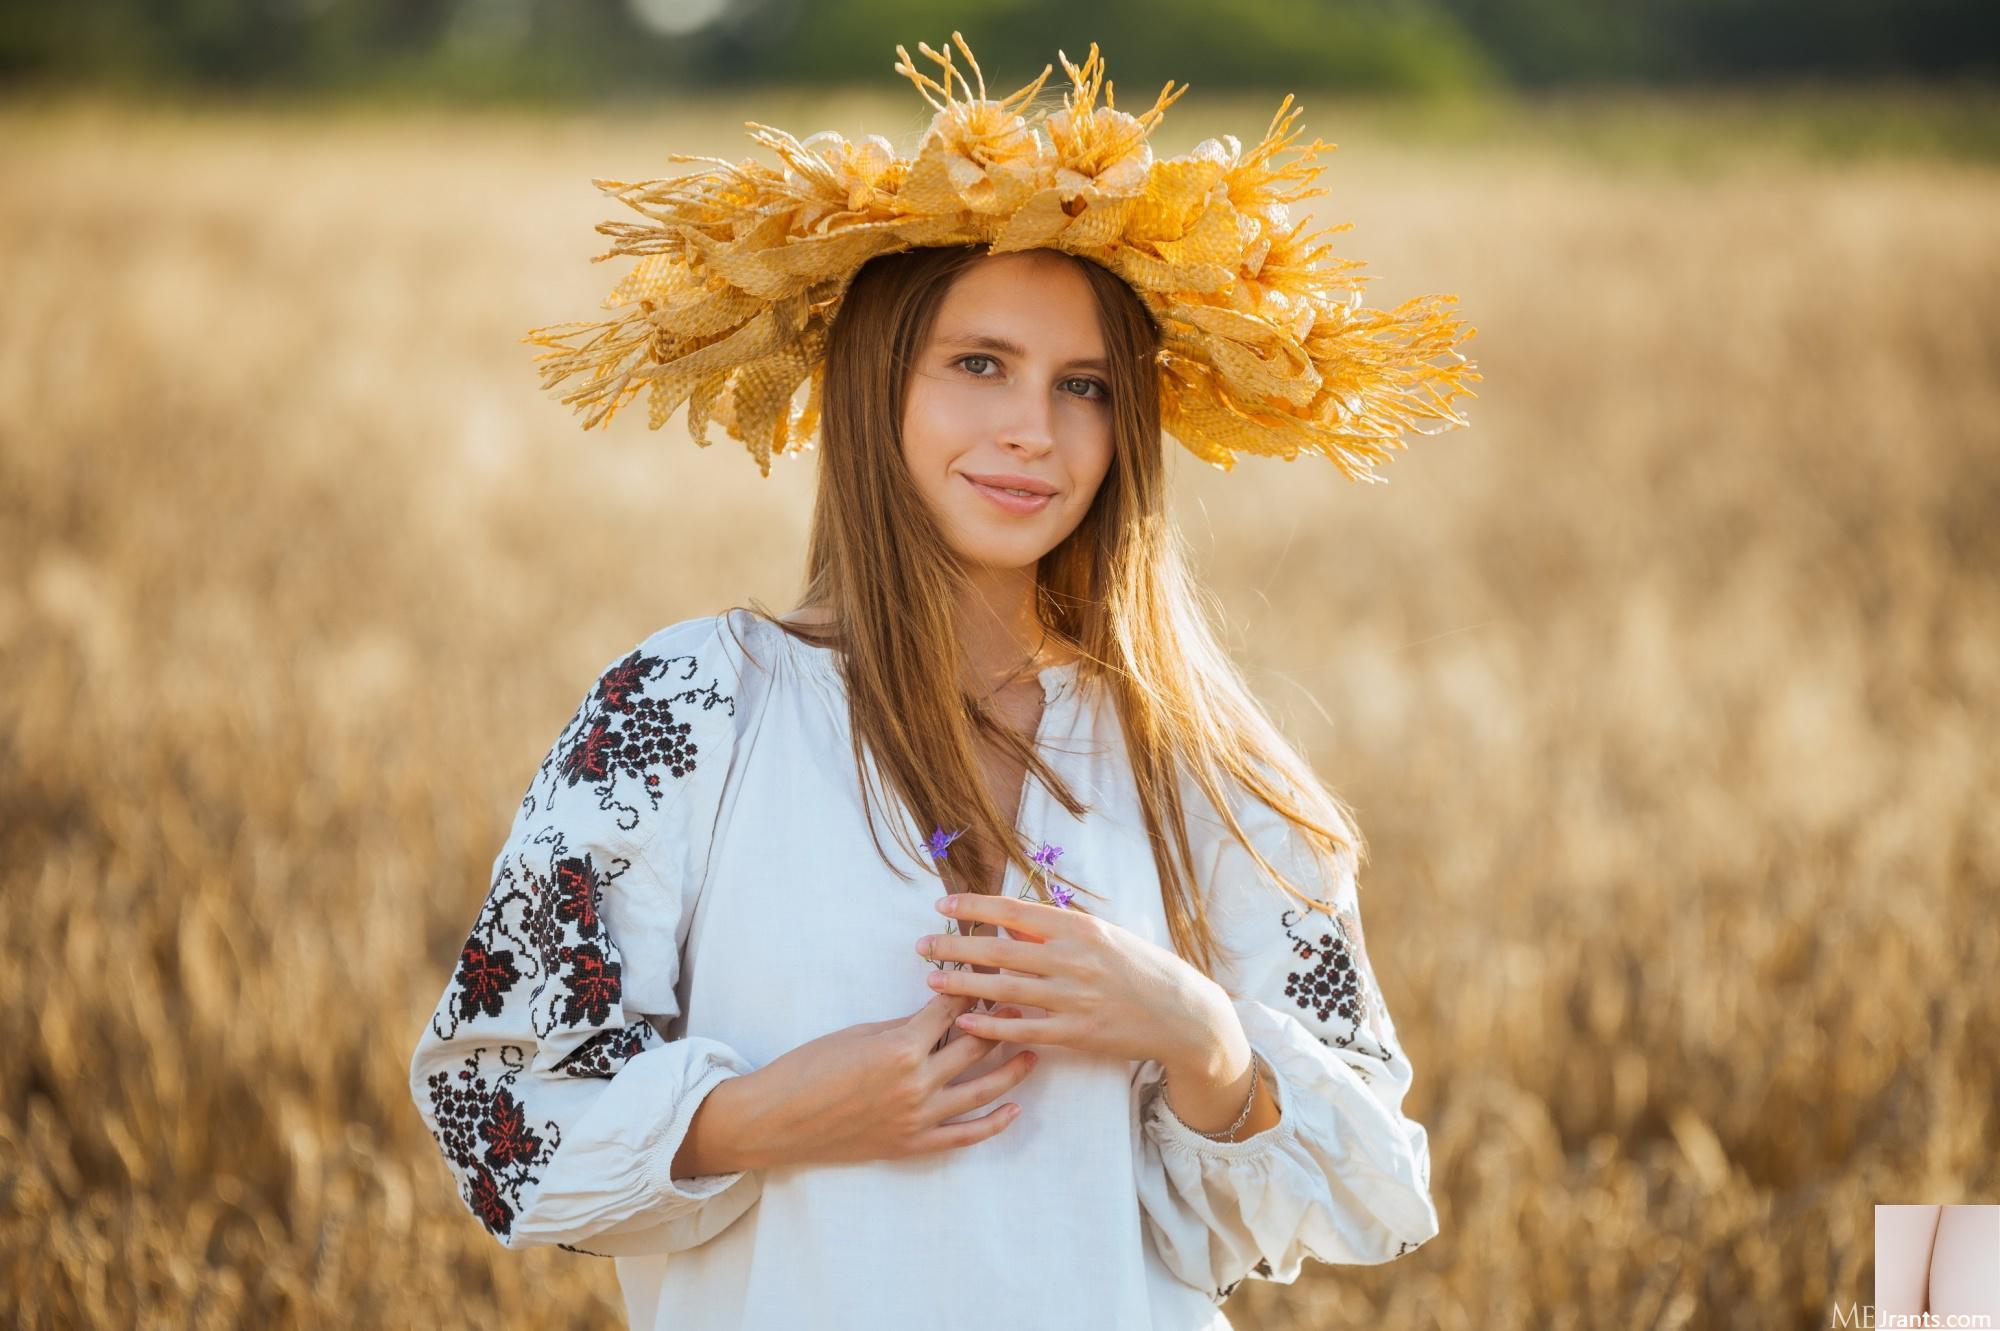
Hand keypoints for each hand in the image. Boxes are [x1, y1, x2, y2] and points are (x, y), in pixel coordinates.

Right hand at [729, 992, 1038, 1168]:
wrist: (779, 1119)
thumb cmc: (810, 1067)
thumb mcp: (860, 1033)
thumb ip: (906, 1025)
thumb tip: (942, 1011)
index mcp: (902, 1047)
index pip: (952, 1010)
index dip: (973, 987)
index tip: (992, 972)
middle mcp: (918, 1083)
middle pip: (975, 1045)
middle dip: (1001, 1019)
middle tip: (1022, 1003)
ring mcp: (919, 1118)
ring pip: (981, 1089)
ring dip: (1011, 1068)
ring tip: (1034, 1049)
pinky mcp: (913, 1144)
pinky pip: (965, 1136)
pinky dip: (993, 1123)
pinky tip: (1014, 1109)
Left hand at [918, 892, 1235, 1070]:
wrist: (1182, 1014)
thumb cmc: (1140, 968)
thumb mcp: (1102, 935)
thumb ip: (1055, 929)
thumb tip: (1007, 923)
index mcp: (1079, 927)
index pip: (1014, 911)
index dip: (974, 907)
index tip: (943, 906)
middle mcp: (1073, 959)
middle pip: (1000, 950)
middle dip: (955, 946)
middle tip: (922, 944)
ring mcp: (1073, 998)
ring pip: (1004, 990)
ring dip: (962, 985)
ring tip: (931, 978)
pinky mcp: (1076, 1034)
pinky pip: (1023, 1029)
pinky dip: (991, 1026)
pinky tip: (965, 1022)